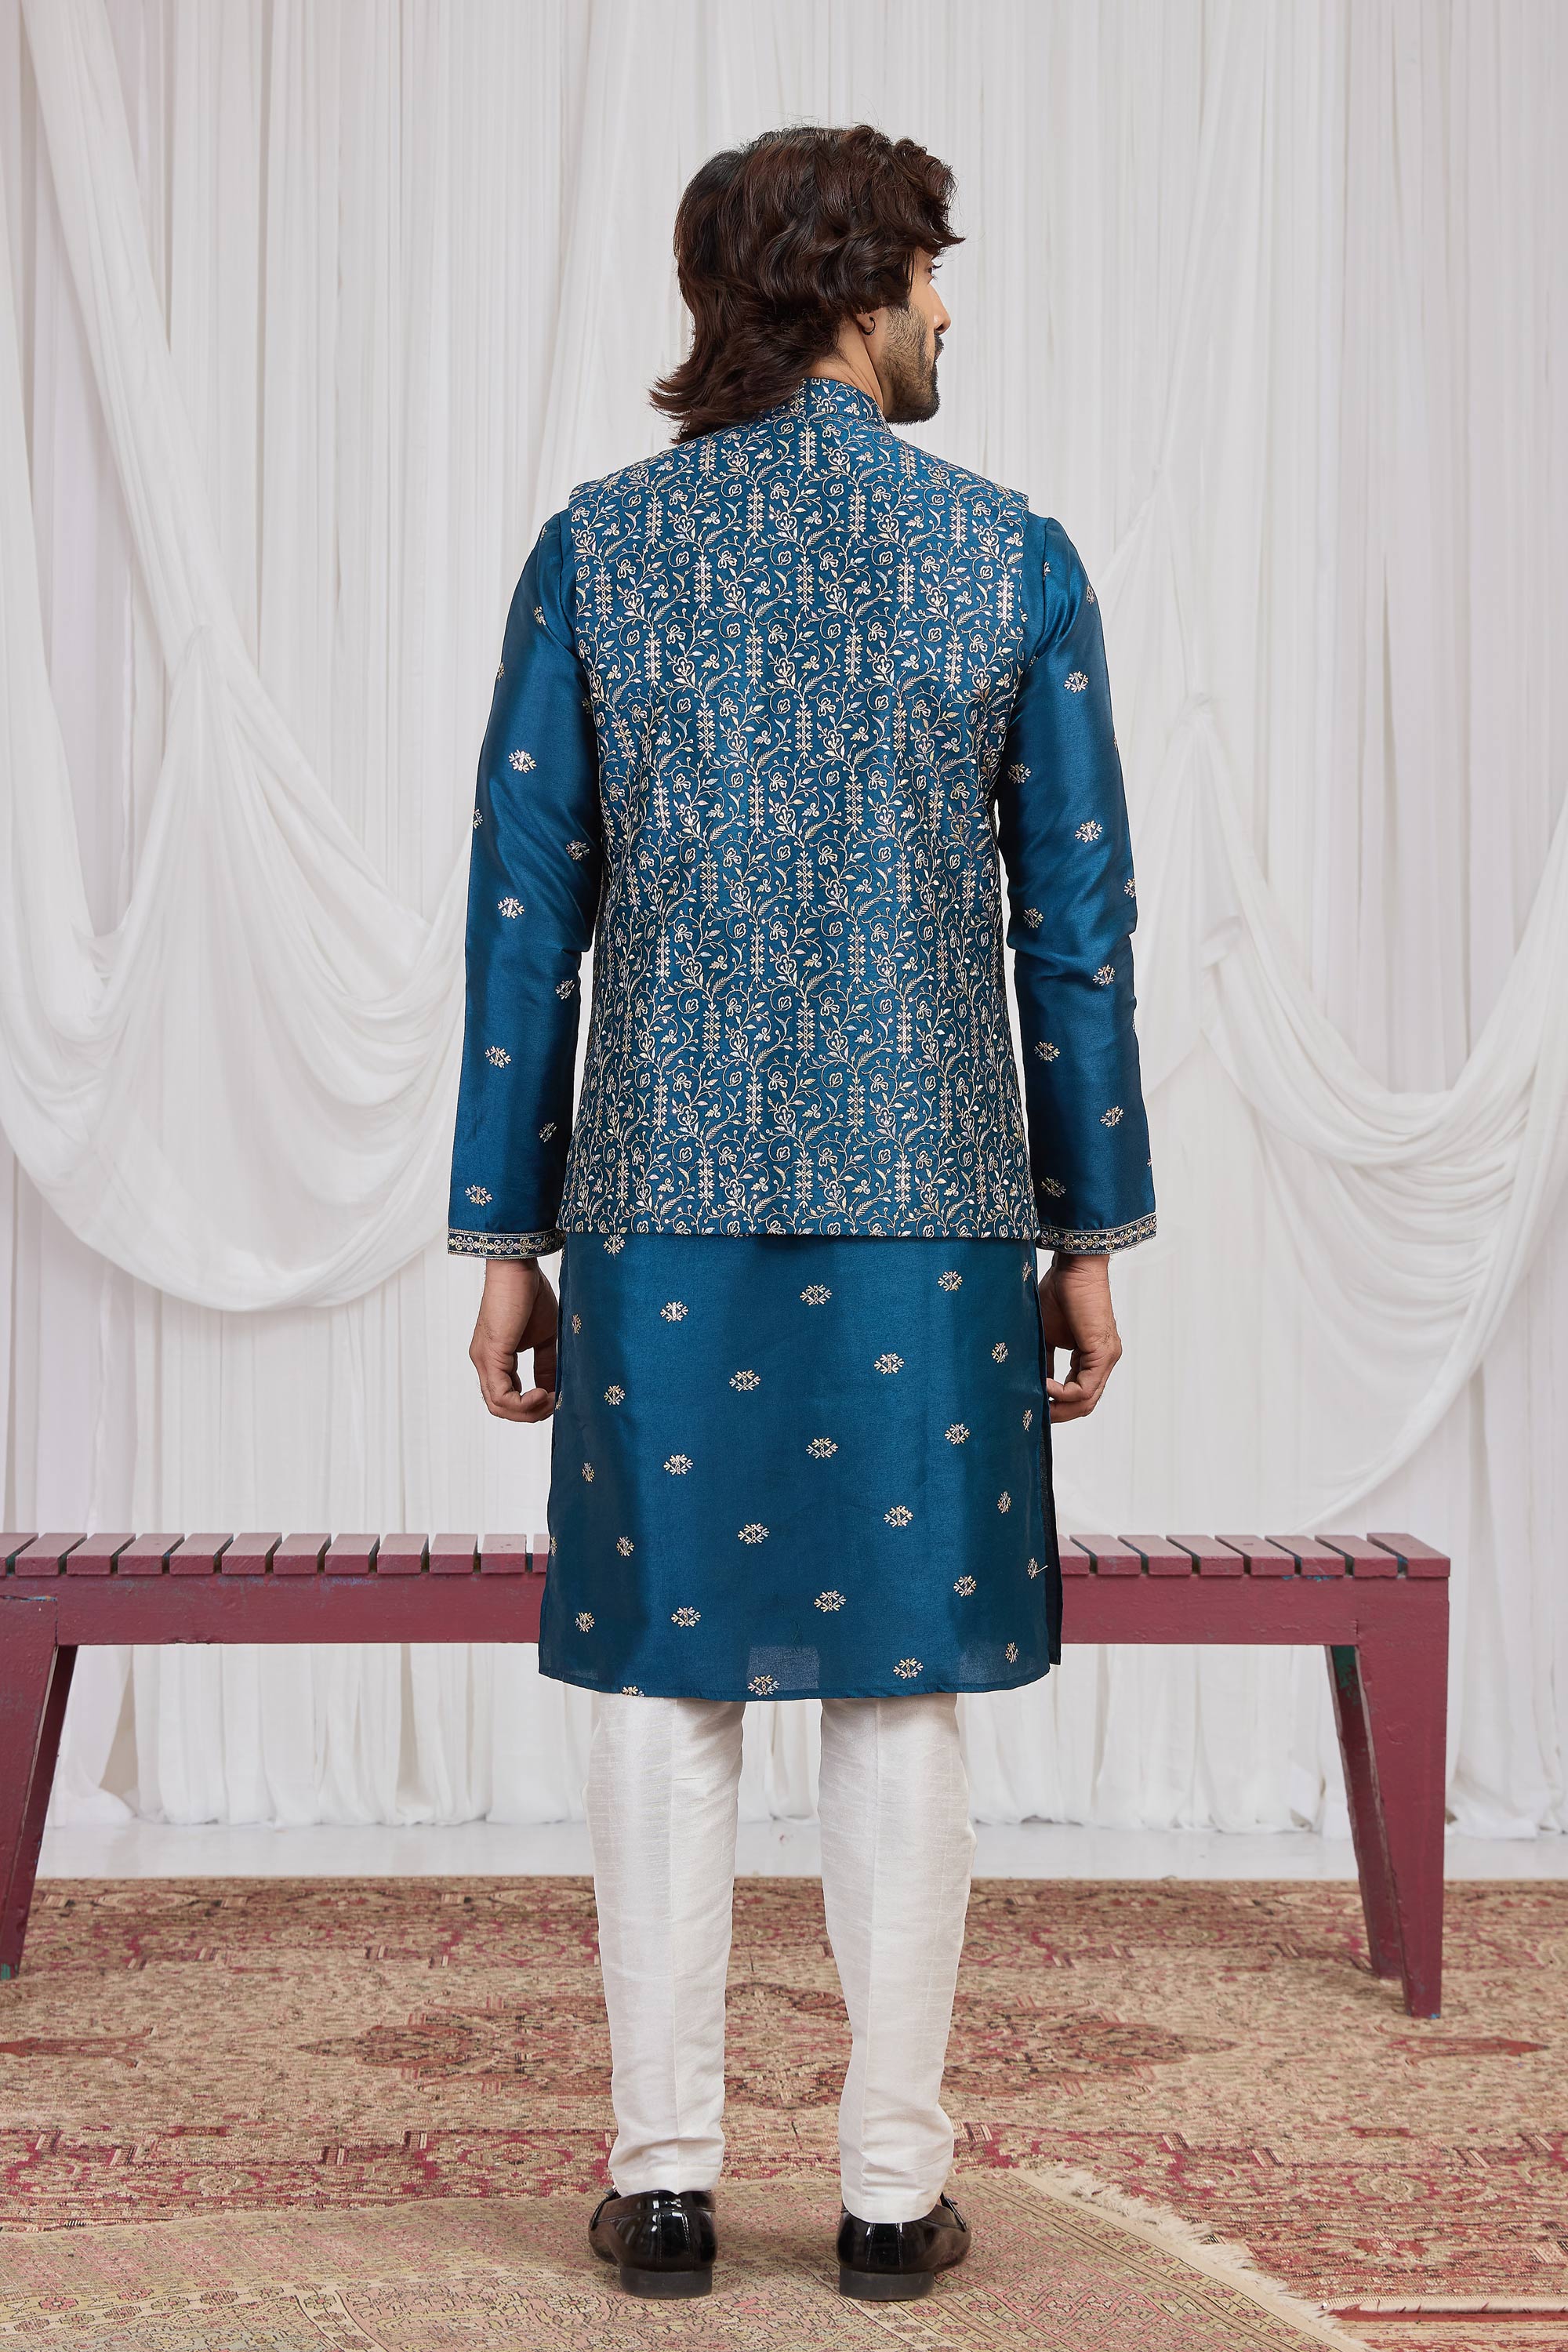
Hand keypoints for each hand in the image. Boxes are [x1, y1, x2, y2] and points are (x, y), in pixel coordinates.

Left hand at [468, 1259, 558, 1421]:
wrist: (518, 1266)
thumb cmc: (530, 1293)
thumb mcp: (544, 1337)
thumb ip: (546, 1364)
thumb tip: (555, 1388)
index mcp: (496, 1358)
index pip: (507, 1397)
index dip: (532, 1406)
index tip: (557, 1399)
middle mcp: (484, 1363)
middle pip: (500, 1408)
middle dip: (531, 1414)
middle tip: (556, 1404)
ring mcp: (484, 1360)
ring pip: (498, 1407)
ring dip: (528, 1412)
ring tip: (551, 1400)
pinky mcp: (490, 1354)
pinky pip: (500, 1395)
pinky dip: (522, 1403)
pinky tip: (543, 1393)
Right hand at [1038, 1252, 1121, 1421]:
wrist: (1074, 1267)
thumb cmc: (1059, 1292)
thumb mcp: (1046, 1334)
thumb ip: (1043, 1359)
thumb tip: (1029, 1383)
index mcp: (1092, 1357)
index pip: (1079, 1394)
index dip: (1057, 1406)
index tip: (1033, 1408)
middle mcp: (1103, 1361)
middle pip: (1085, 1404)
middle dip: (1059, 1414)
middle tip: (1033, 1416)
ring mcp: (1107, 1358)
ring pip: (1087, 1400)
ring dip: (1059, 1407)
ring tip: (1035, 1402)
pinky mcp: (1103, 1352)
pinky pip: (1084, 1388)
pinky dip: (1061, 1392)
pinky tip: (1043, 1385)